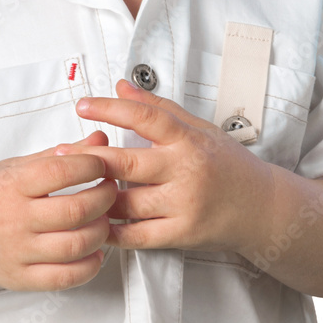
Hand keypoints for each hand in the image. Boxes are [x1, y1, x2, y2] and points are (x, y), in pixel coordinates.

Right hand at [0, 129, 117, 291]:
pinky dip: (89, 265)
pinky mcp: (20, 279)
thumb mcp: (16, 167)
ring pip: (74, 245)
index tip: (102, 165)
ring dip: (101, 231)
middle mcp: (13, 219)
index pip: (60, 172)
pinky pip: (65, 277)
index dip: (91, 166)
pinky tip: (95, 250)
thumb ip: (60, 154)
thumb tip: (101, 140)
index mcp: (11, 184)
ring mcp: (16, 252)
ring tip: (104, 219)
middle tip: (110, 190)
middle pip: (74, 211)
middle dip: (104, 198)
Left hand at [54, 79, 273, 253]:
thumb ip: (158, 108)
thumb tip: (121, 86)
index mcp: (189, 140)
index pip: (144, 117)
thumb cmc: (228, 164)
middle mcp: (186, 171)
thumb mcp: (198, 127)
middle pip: (127, 163)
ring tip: (70, 188)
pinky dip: (112, 231)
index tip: (83, 105)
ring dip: (96, 196)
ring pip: (126, 202)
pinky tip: (94, 221)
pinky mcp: (182, 235)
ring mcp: (184, 205)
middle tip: (59, 153)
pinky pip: (137, 235)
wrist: (262, 208)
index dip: (110, 108)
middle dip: (89, 159)